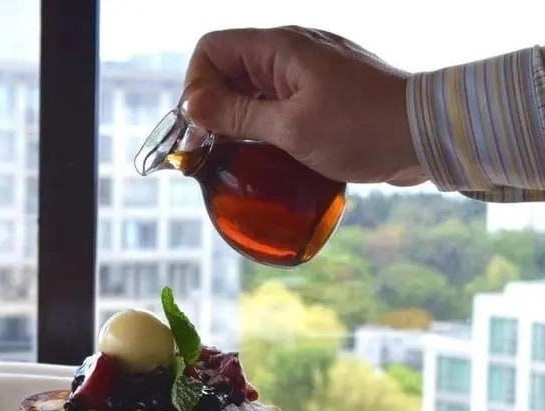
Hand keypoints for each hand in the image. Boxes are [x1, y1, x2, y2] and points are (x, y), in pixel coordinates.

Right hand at [184, 27, 425, 185]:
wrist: (426, 134)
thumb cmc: (363, 128)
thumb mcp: (291, 128)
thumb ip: (239, 115)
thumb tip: (193, 106)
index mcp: (280, 48)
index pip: (213, 48)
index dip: (197, 84)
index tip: (202, 125)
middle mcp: (290, 51)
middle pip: (229, 68)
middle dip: (213, 105)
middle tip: (214, 146)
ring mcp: (307, 71)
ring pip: (251, 86)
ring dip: (237, 117)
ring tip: (237, 153)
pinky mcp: (321, 91)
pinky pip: (276, 100)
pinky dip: (262, 122)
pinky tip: (266, 150)